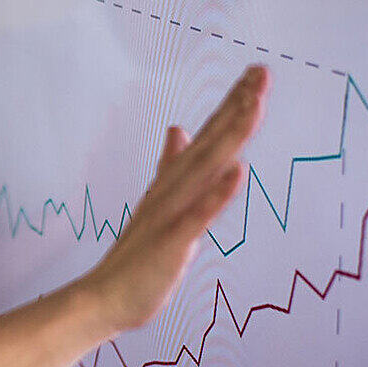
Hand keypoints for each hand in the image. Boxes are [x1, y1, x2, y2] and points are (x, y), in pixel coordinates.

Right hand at [82, 65, 269, 334]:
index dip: (233, 103)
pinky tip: (238, 171)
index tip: (257, 72)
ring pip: (207, 168)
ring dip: (231, 135)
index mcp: (175, 181)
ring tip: (253, 104)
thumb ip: (171, 164)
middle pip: (212, 141)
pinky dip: (217, 192)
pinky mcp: (172, 241)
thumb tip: (178, 129)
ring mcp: (172, 212)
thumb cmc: (137, 256)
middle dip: (238, 106)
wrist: (105, 295)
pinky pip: (198, 214)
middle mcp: (174, 189)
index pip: (209, 135)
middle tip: (262, 72)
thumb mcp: (160, 202)